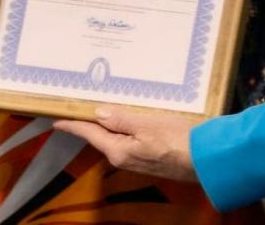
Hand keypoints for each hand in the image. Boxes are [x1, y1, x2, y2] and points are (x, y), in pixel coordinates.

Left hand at [54, 109, 198, 182]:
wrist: (206, 159)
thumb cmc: (178, 141)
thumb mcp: (147, 125)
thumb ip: (121, 119)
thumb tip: (99, 114)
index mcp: (119, 151)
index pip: (90, 134)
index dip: (73, 125)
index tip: (57, 120)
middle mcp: (125, 158)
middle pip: (102, 136)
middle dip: (91, 122)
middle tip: (80, 105)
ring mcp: (139, 159)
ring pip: (117, 137)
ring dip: (110, 123)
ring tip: (103, 107)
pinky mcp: (152, 156)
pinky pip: (131, 139)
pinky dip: (126, 127)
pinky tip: (130, 117)